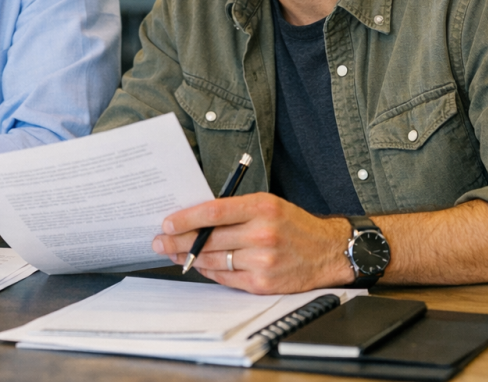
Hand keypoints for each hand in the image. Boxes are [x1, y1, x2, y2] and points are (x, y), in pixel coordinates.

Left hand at [152, 192, 353, 293]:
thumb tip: (195, 217)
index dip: (186, 218)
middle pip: (209, 239)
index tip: (167, 223)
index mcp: (262, 208)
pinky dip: (209, 271)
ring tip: (174, 253)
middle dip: (179, 241)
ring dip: (189, 257)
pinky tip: (199, 264)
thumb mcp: (268, 204)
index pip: (214, 212)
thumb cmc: (293, 224)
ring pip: (214, 260)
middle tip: (160, 241)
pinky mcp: (263, 284)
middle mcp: (263, 234)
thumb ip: (234, 209)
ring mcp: (263, 261)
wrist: (328, 251)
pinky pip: (225, 278)